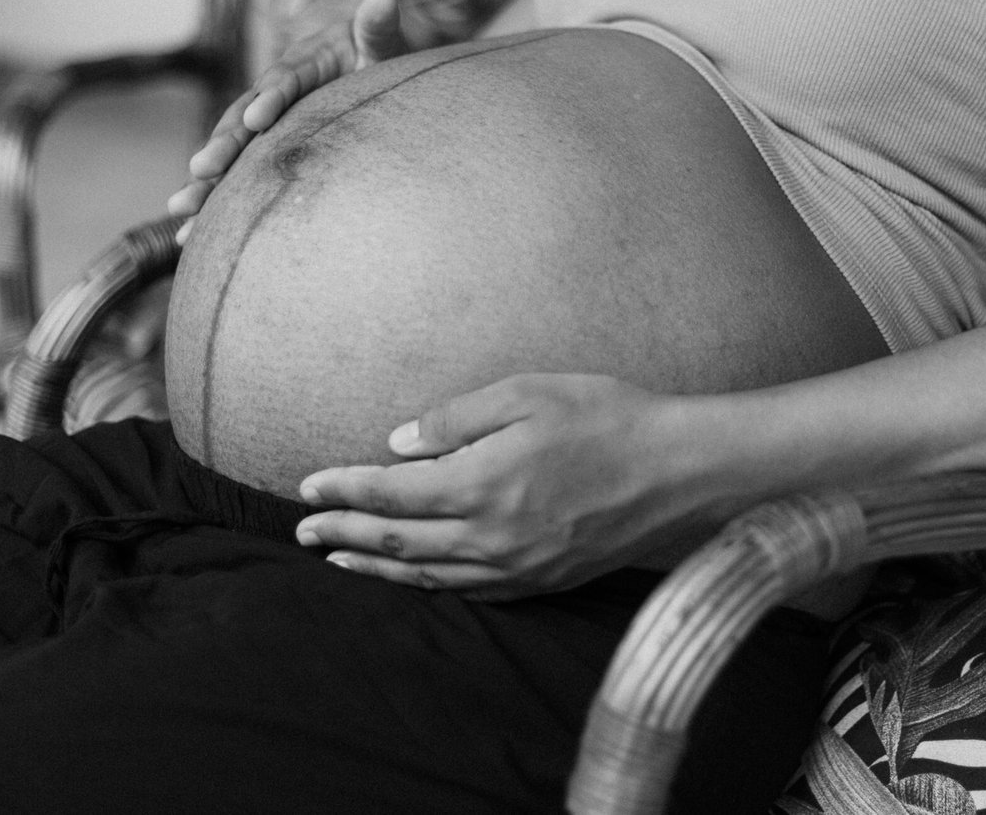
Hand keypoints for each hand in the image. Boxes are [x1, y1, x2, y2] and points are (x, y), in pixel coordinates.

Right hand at [167, 0, 409, 241]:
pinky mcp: (258, 151)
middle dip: (223, 146)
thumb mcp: (379, 43)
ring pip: (228, 152)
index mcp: (301, 66)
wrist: (353, 63)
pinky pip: (232, 177)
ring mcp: (260, 124)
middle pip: (242, 120)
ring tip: (180, 211)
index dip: (272, 97)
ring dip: (204, 182)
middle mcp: (270, 94)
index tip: (260, 117)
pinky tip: (186, 236)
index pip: (285, 81)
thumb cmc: (371, 57)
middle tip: (202, 169)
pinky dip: (211, 203)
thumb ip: (378, 26)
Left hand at [292, 375, 713, 598]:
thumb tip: (400, 442)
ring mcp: (518, 568)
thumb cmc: (608, 419)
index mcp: (482, 485)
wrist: (681, 471)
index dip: (343, 489)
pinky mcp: (543, 582)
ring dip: (377, 566)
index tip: (308, 485)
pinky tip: (415, 577)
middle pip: (397, 542)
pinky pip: (470, 592)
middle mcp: (491, 537)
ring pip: (427, 577)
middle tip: (304, 530)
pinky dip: (429, 586)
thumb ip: (457, 419)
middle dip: (344, 532)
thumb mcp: (528, 394)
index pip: (390, 493)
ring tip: (341, 556)